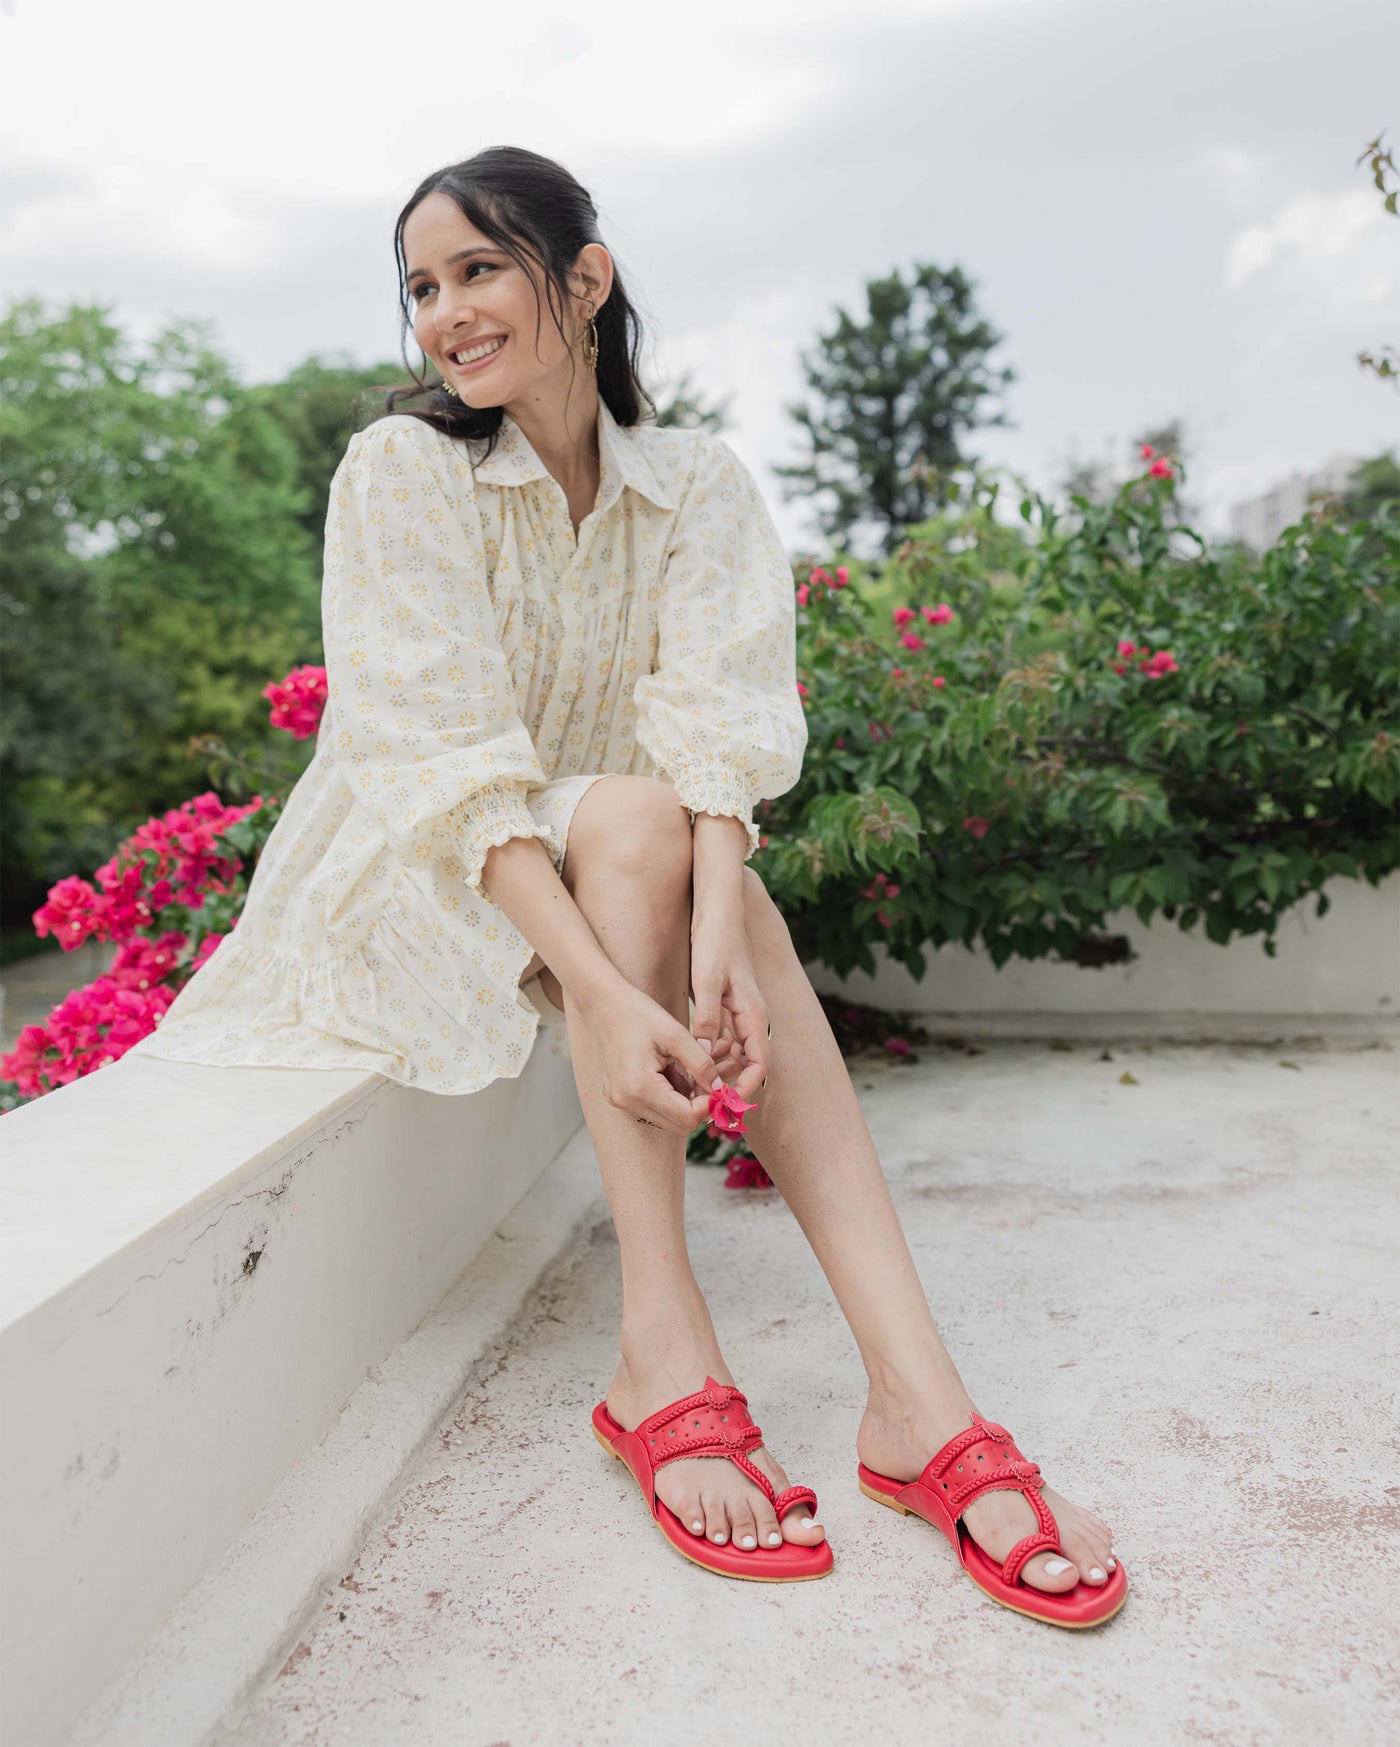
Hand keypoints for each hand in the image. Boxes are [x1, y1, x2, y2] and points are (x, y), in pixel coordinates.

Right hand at [574, 977, 722, 1135]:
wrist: (601, 1002)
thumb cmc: (636, 1012)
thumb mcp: (675, 1034)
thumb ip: (701, 1063)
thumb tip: (720, 1088)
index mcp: (640, 1087)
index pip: (687, 1118)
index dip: (709, 1105)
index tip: (719, 1084)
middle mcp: (627, 1101)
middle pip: (678, 1126)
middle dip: (698, 1105)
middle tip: (707, 1077)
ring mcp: (620, 1101)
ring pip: (667, 1119)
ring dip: (684, 1101)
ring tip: (684, 1069)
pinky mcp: (618, 1096)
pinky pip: (652, 1108)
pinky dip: (668, 1096)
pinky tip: (668, 1069)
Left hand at [689, 913, 768, 1103]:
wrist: (718, 912)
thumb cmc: (715, 942)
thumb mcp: (707, 981)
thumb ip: (707, 1018)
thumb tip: (702, 1056)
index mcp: (754, 1013)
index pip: (760, 1063)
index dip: (747, 1088)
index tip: (727, 1103)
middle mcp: (752, 1016)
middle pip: (749, 1064)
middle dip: (732, 1086)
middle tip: (707, 1103)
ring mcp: (741, 1011)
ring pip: (736, 1054)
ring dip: (720, 1071)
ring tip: (696, 1085)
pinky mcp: (728, 1005)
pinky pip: (726, 1039)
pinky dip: (713, 1053)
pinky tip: (692, 1058)